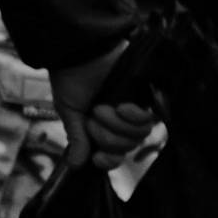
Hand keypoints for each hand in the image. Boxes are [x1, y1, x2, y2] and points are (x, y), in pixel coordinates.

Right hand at [50, 39, 159, 168]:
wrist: (81, 53)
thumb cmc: (71, 79)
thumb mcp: (70, 112)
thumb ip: (76, 137)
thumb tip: (75, 164)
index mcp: (101, 126)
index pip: (114, 155)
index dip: (109, 161)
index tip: (97, 158)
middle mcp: (120, 120)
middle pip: (126, 146)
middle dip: (107, 134)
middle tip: (95, 114)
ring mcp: (134, 108)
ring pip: (137, 135)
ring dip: (117, 123)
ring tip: (104, 106)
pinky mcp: (145, 95)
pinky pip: (148, 118)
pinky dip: (133, 115)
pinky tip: (121, 105)